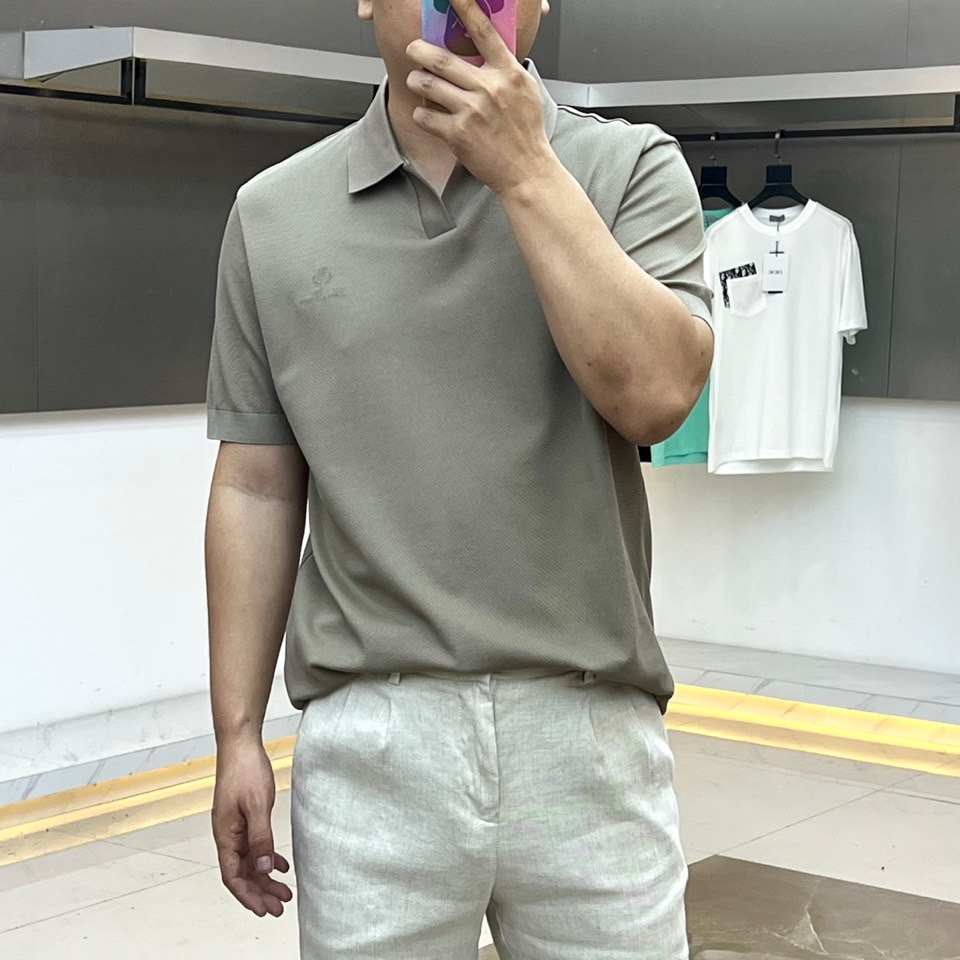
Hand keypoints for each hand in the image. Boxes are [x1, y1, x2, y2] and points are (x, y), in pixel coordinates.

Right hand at [211, 739, 292, 917]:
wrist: (241, 743)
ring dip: (265, 877)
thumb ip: (261, 838)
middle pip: (242, 873)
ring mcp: (235, 826)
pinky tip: (280, 865)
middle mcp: (227, 834)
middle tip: (280, 906)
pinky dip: (267, 857)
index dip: (248, 895)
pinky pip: (254, 845)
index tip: (264, 910)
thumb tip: (263, 869)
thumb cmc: (245, 769)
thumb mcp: (257, 805)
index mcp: (225, 834)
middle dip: (259, 892)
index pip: (232, 876)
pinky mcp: (244, 816)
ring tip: (285, 891)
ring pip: (249, 861)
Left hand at [405, 0, 558, 195]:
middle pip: (442, 58)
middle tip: (413, 49)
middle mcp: (489, 89)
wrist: (527, 170)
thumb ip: (505, 68)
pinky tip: (428, 114)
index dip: (465, 6)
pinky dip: (422, 113)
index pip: (483, 31)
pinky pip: (425, 115)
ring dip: (416, 81)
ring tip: (417, 82)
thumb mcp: (525, 91)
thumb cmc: (526, 133)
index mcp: (507, 73)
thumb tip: (486, 49)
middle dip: (419, 50)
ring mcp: (472, 112)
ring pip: (428, 84)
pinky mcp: (458, 134)